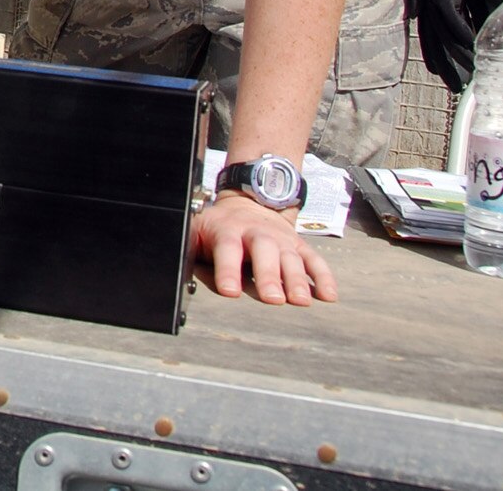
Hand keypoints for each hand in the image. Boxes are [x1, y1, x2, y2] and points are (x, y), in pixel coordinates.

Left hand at [194, 193, 337, 305]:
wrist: (250, 199)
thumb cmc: (219, 225)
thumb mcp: (198, 229)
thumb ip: (189, 247)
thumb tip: (173, 270)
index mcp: (228, 231)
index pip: (227, 250)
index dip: (227, 270)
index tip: (229, 292)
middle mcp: (258, 234)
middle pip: (264, 253)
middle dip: (269, 276)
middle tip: (272, 299)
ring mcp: (282, 239)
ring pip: (291, 258)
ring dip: (297, 280)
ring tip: (301, 301)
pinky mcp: (299, 245)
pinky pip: (314, 260)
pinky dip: (324, 277)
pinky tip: (329, 296)